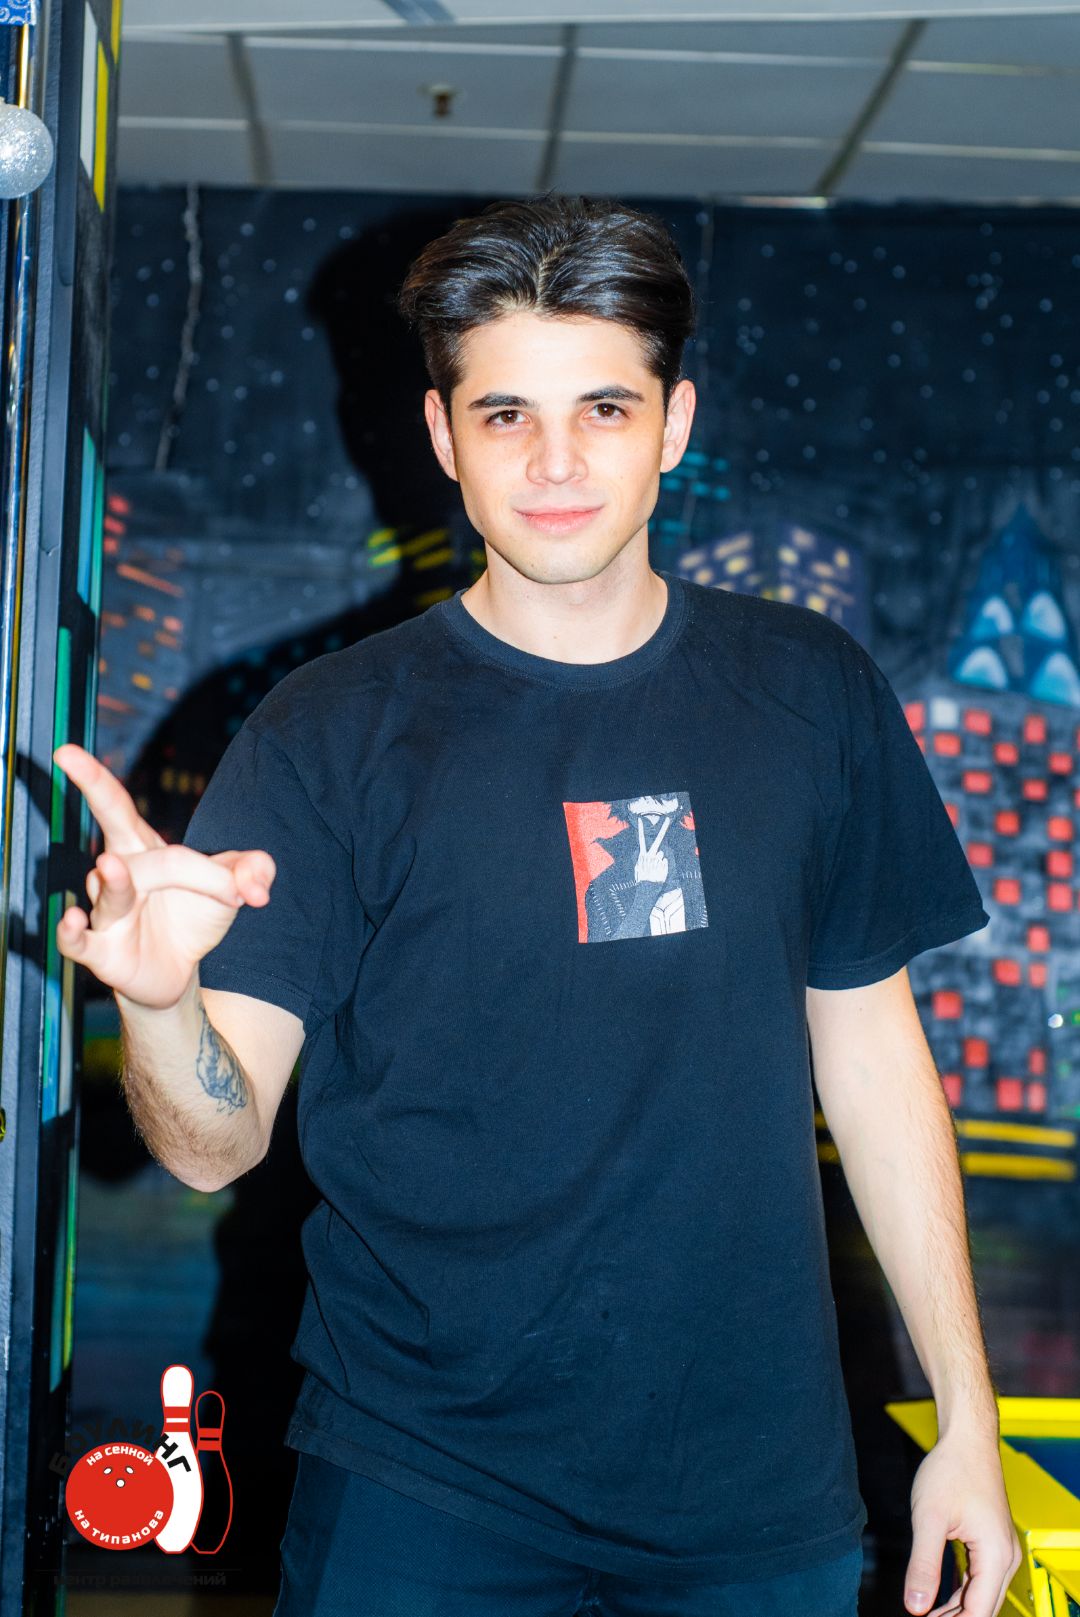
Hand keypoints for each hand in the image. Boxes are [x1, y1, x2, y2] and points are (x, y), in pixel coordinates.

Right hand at [52, 743, 275, 1010]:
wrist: (179, 971)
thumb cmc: (193, 917)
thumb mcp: (231, 888)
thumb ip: (254, 872)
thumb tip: (259, 887)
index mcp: (143, 848)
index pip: (117, 807)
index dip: (92, 778)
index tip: (65, 751)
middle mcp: (115, 875)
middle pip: (121, 841)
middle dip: (124, 819)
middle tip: (174, 841)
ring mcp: (105, 913)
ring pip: (108, 891)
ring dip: (114, 882)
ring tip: (112, 868)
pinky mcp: (101, 953)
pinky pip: (76, 941)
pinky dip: (70, 932)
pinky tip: (72, 919)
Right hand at [634, 815, 670, 883]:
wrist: (646, 889)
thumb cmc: (642, 878)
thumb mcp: (639, 867)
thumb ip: (644, 858)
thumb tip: (648, 852)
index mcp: (642, 855)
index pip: (641, 839)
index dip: (641, 829)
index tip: (640, 819)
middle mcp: (650, 855)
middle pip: (658, 839)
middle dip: (663, 828)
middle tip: (668, 818)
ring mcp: (657, 859)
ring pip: (662, 854)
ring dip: (660, 859)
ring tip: (655, 868)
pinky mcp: (663, 864)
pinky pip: (665, 861)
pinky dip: (663, 865)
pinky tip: (658, 871)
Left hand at [905, 1430, 1021, 1616]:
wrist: (967, 1439)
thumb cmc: (951, 1469)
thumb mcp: (929, 1519)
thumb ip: (923, 1566)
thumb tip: (915, 1607)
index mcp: (996, 1556)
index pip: (979, 1613)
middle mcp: (1005, 1557)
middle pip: (983, 1608)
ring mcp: (1000, 1549)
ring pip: (981, 1594)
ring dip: (956, 1609)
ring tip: (926, 1615)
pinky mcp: (991, 1541)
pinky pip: (978, 1578)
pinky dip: (960, 1591)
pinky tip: (938, 1599)